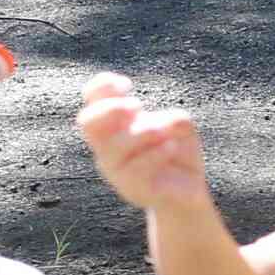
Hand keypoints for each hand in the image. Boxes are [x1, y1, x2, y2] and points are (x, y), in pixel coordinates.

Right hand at [75, 73, 213, 211]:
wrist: (187, 189)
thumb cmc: (175, 150)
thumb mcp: (180, 128)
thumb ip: (173, 119)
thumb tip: (167, 125)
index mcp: (113, 125)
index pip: (92, 99)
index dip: (102, 86)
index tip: (127, 85)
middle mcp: (107, 146)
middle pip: (87, 122)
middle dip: (110, 109)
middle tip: (137, 107)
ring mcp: (116, 170)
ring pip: (113, 148)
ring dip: (140, 133)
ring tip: (161, 132)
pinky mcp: (133, 189)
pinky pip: (136, 169)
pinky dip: (156, 153)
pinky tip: (171, 147)